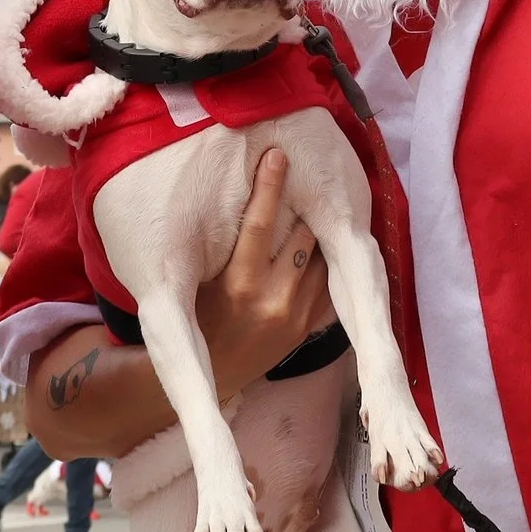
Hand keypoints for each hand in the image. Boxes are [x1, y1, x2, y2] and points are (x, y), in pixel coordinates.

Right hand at [199, 149, 335, 400]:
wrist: (217, 375)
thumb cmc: (200, 318)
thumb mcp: (200, 283)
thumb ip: (221, 248)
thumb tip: (232, 196)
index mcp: (238, 285)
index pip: (258, 226)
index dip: (269, 188)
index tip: (277, 156)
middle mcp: (272, 299)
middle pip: (301, 235)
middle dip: (304, 203)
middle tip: (308, 171)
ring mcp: (296, 314)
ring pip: (321, 256)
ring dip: (320, 229)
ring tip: (322, 200)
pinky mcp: (310, 325)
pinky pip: (330, 282)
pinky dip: (329, 259)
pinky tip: (327, 239)